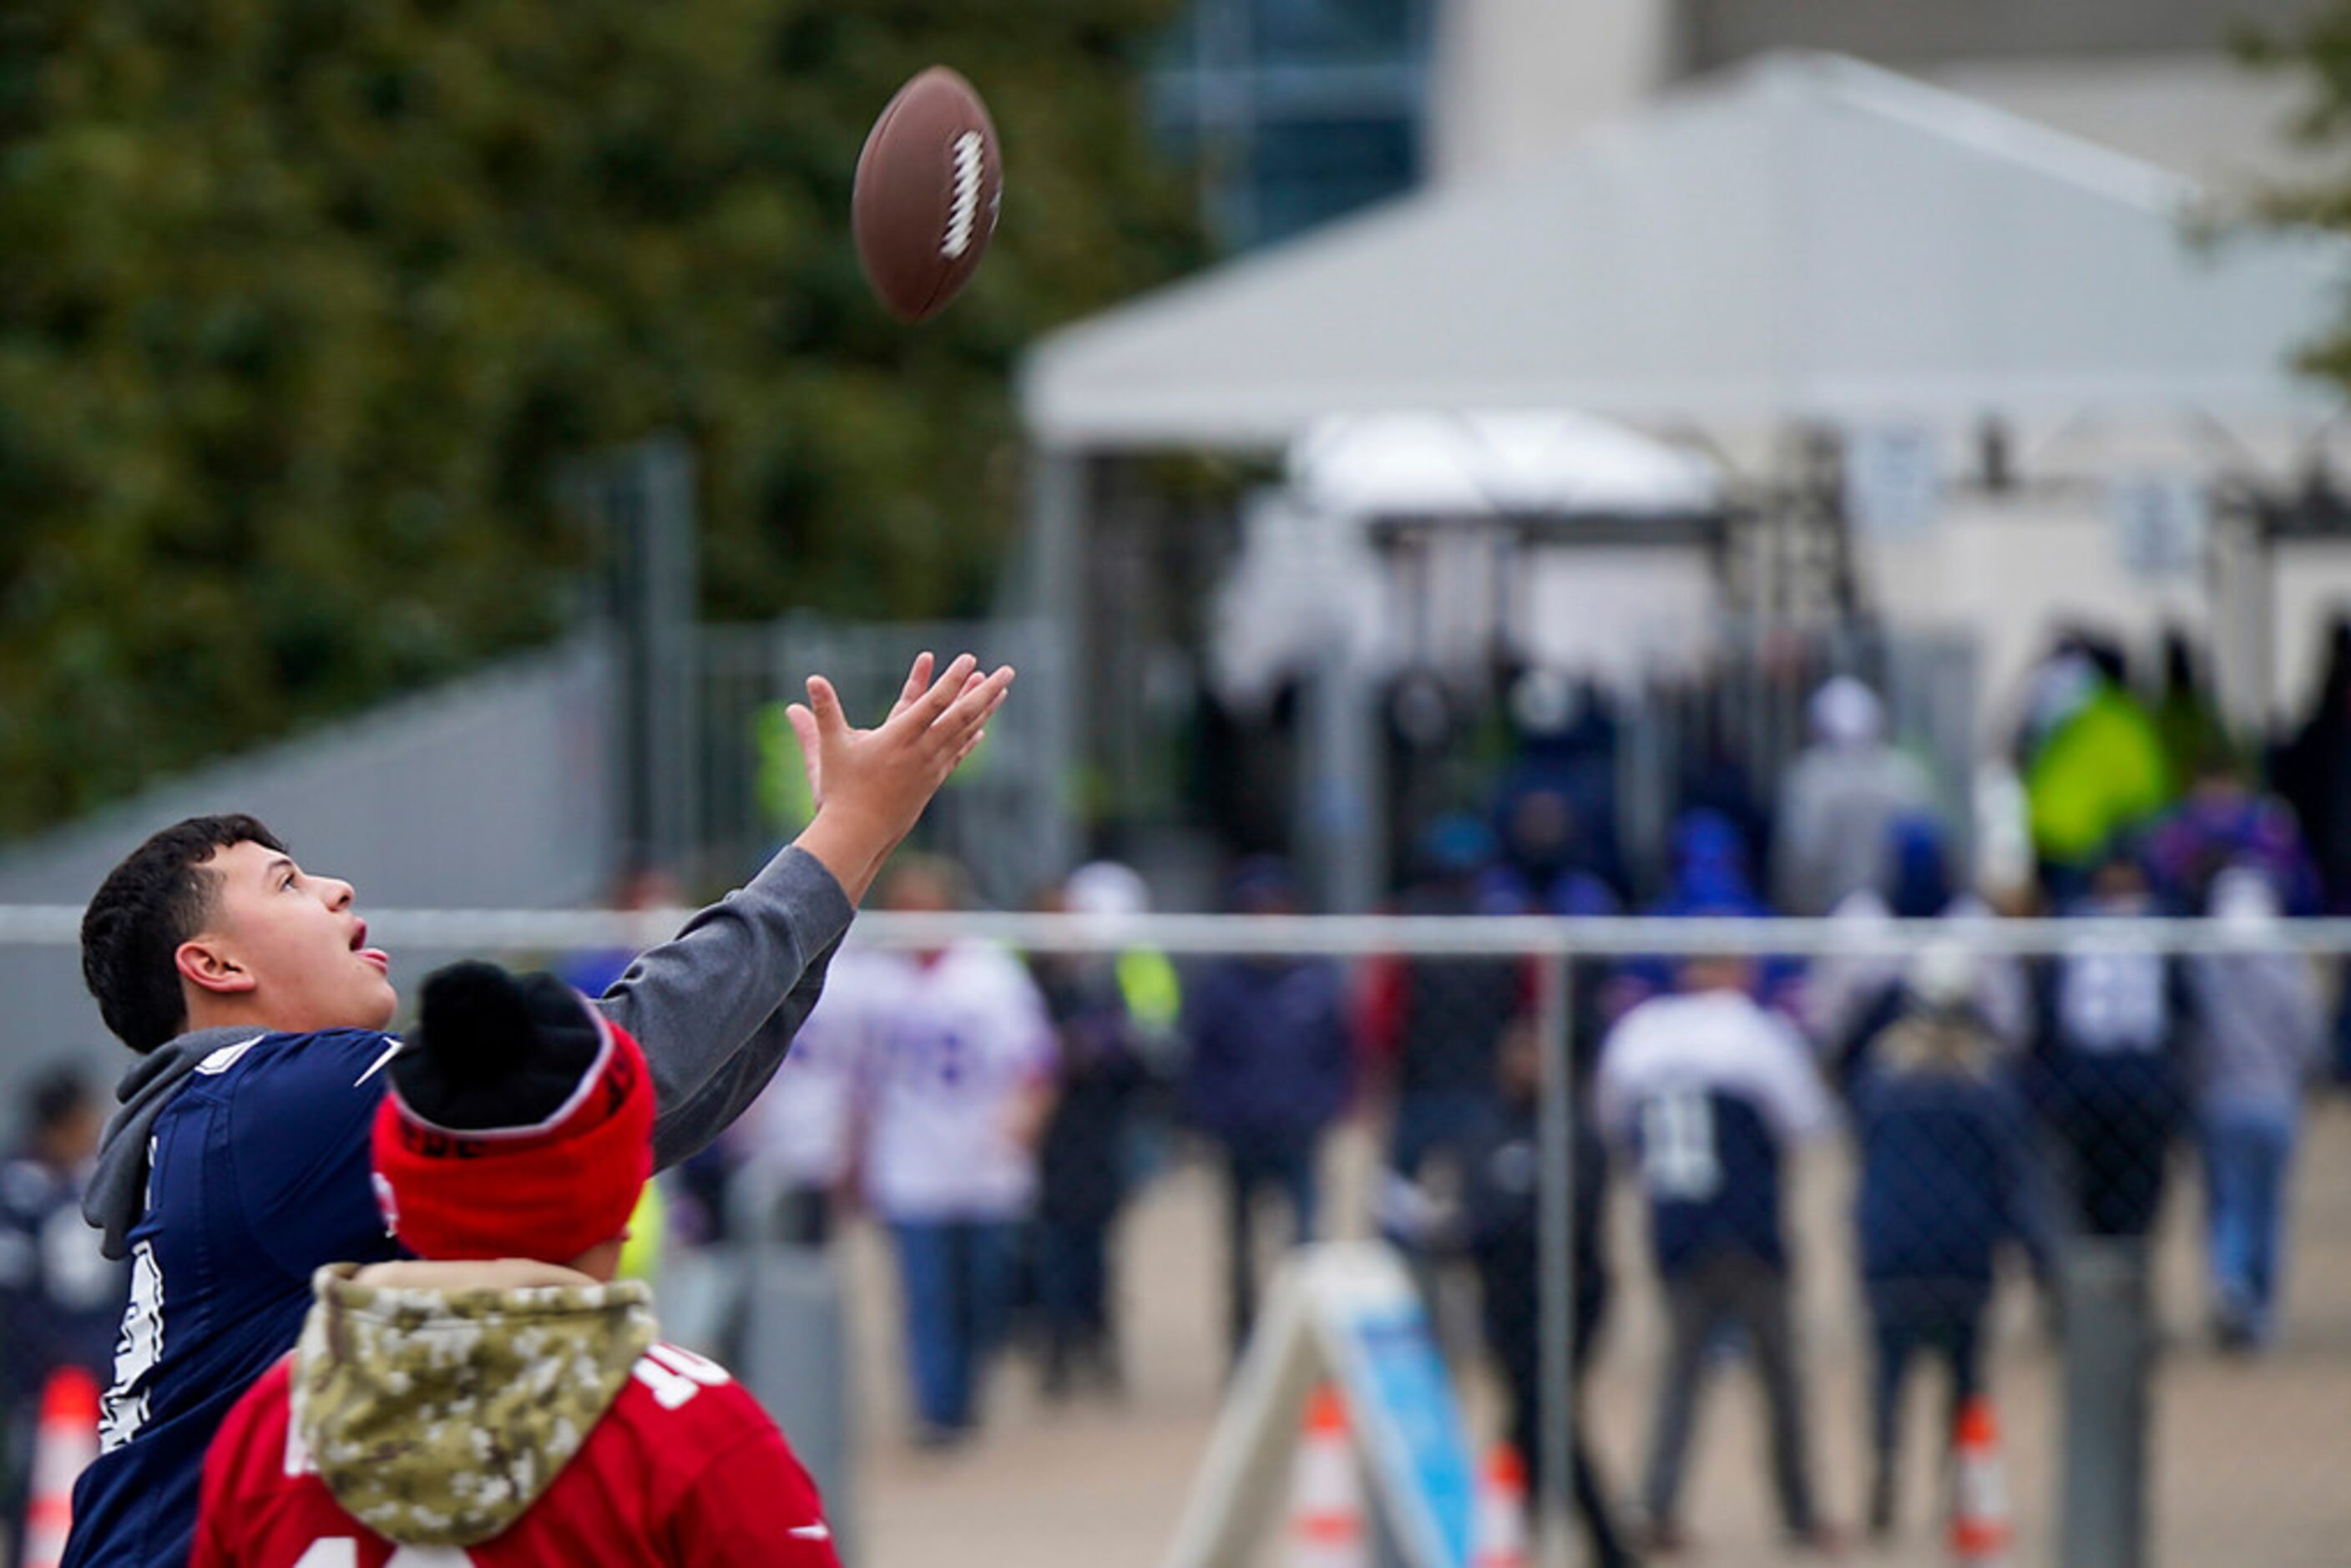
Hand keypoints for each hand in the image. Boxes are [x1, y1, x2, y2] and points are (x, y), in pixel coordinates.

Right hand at [786, 651, 1013, 900]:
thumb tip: (810, 680)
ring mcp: (930, 767)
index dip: (952, 680)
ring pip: (964, 733)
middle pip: (961, 716)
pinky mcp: (931, 781)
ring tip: (1002, 690)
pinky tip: (982, 731)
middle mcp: (922, 751)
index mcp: (899, 738)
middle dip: (985, 692)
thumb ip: (823, 712)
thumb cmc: (841, 791)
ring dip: (984, 710)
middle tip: (1008, 672)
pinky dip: (970, 739)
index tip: (969, 659)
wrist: (858, 834)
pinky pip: (957, 755)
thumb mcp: (828, 748)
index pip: (933, 703)